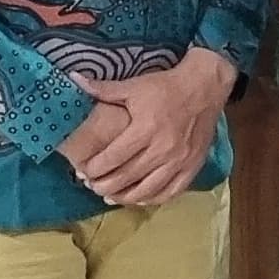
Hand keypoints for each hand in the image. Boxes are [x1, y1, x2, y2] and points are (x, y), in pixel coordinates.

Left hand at [70, 48, 236, 207]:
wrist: (205, 87)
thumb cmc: (166, 87)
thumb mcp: (134, 86)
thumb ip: (103, 89)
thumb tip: (73, 79)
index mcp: (145, 129)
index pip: (112, 158)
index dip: (94, 168)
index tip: (83, 170)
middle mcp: (162, 148)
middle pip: (126, 177)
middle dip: (104, 186)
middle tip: (92, 185)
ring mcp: (179, 160)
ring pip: (147, 190)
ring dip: (125, 197)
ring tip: (110, 196)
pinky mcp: (192, 166)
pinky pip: (171, 191)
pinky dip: (153, 199)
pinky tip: (140, 199)